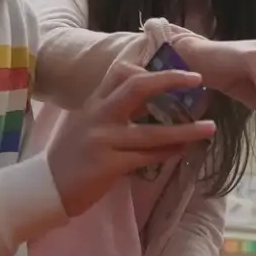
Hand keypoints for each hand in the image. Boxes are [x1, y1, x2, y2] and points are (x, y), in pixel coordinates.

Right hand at [48, 61, 218, 215]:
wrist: (45, 188)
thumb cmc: (70, 158)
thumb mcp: (85, 125)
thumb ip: (110, 112)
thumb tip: (146, 106)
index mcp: (93, 103)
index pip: (119, 72)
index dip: (147, 67)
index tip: (172, 70)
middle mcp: (98, 115)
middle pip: (137, 88)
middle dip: (170, 81)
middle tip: (196, 80)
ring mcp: (103, 140)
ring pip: (152, 131)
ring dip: (185, 130)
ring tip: (209, 128)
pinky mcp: (108, 165)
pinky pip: (146, 157)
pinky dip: (168, 153)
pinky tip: (184, 151)